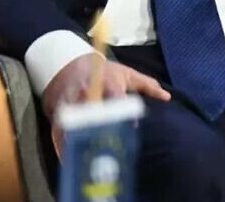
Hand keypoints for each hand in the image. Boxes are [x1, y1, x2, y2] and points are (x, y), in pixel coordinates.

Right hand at [43, 53, 169, 153]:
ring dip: (79, 141)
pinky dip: (63, 145)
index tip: (131, 127)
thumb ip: (147, 85)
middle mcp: (87, 91)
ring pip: (73, 122)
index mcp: (107, 81)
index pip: (116, 97)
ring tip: (88, 158)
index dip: (123, 111)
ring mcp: (70, 101)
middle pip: (92, 110)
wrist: (67, 65)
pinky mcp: (57, 111)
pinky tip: (69, 159)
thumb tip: (167, 97)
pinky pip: (58, 130)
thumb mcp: (126, 73)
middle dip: (99, 127)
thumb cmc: (103, 72)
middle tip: (109, 146)